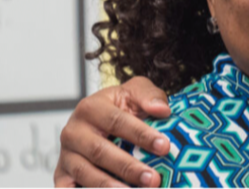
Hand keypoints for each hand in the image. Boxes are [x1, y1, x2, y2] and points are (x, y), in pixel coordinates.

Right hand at [54, 77, 170, 188]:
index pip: (117, 121)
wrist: (97, 119)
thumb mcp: (135, 92)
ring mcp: (65, 155)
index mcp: (91, 108)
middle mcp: (73, 131)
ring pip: (85, 173)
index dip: (141, 134)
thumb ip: (149, 96)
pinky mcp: (61, 175)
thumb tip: (162, 110)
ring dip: (110, 186)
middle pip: (100, 151)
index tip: (165, 147)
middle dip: (128, 167)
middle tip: (153, 179)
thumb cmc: (121, 105)